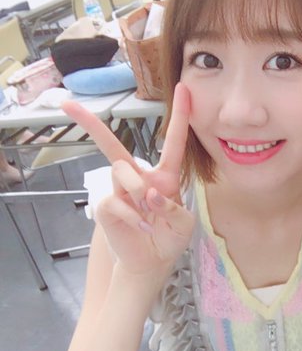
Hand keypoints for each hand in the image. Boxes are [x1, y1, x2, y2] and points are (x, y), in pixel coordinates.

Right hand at [62, 84, 194, 275]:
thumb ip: (173, 206)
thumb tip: (148, 194)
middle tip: (68, 105)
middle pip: (114, 146)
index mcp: (164, 177)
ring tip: (149, 215)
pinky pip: (116, 200)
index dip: (180, 117)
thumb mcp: (184, 223)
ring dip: (138, 191)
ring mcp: (120, 191)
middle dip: (92, 125)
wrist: (152, 261)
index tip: (184, 89)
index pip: (173, 143)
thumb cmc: (169, 238)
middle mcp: (139, 178)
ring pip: (122, 171)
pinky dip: (133, 215)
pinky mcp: (107, 206)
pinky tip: (142, 227)